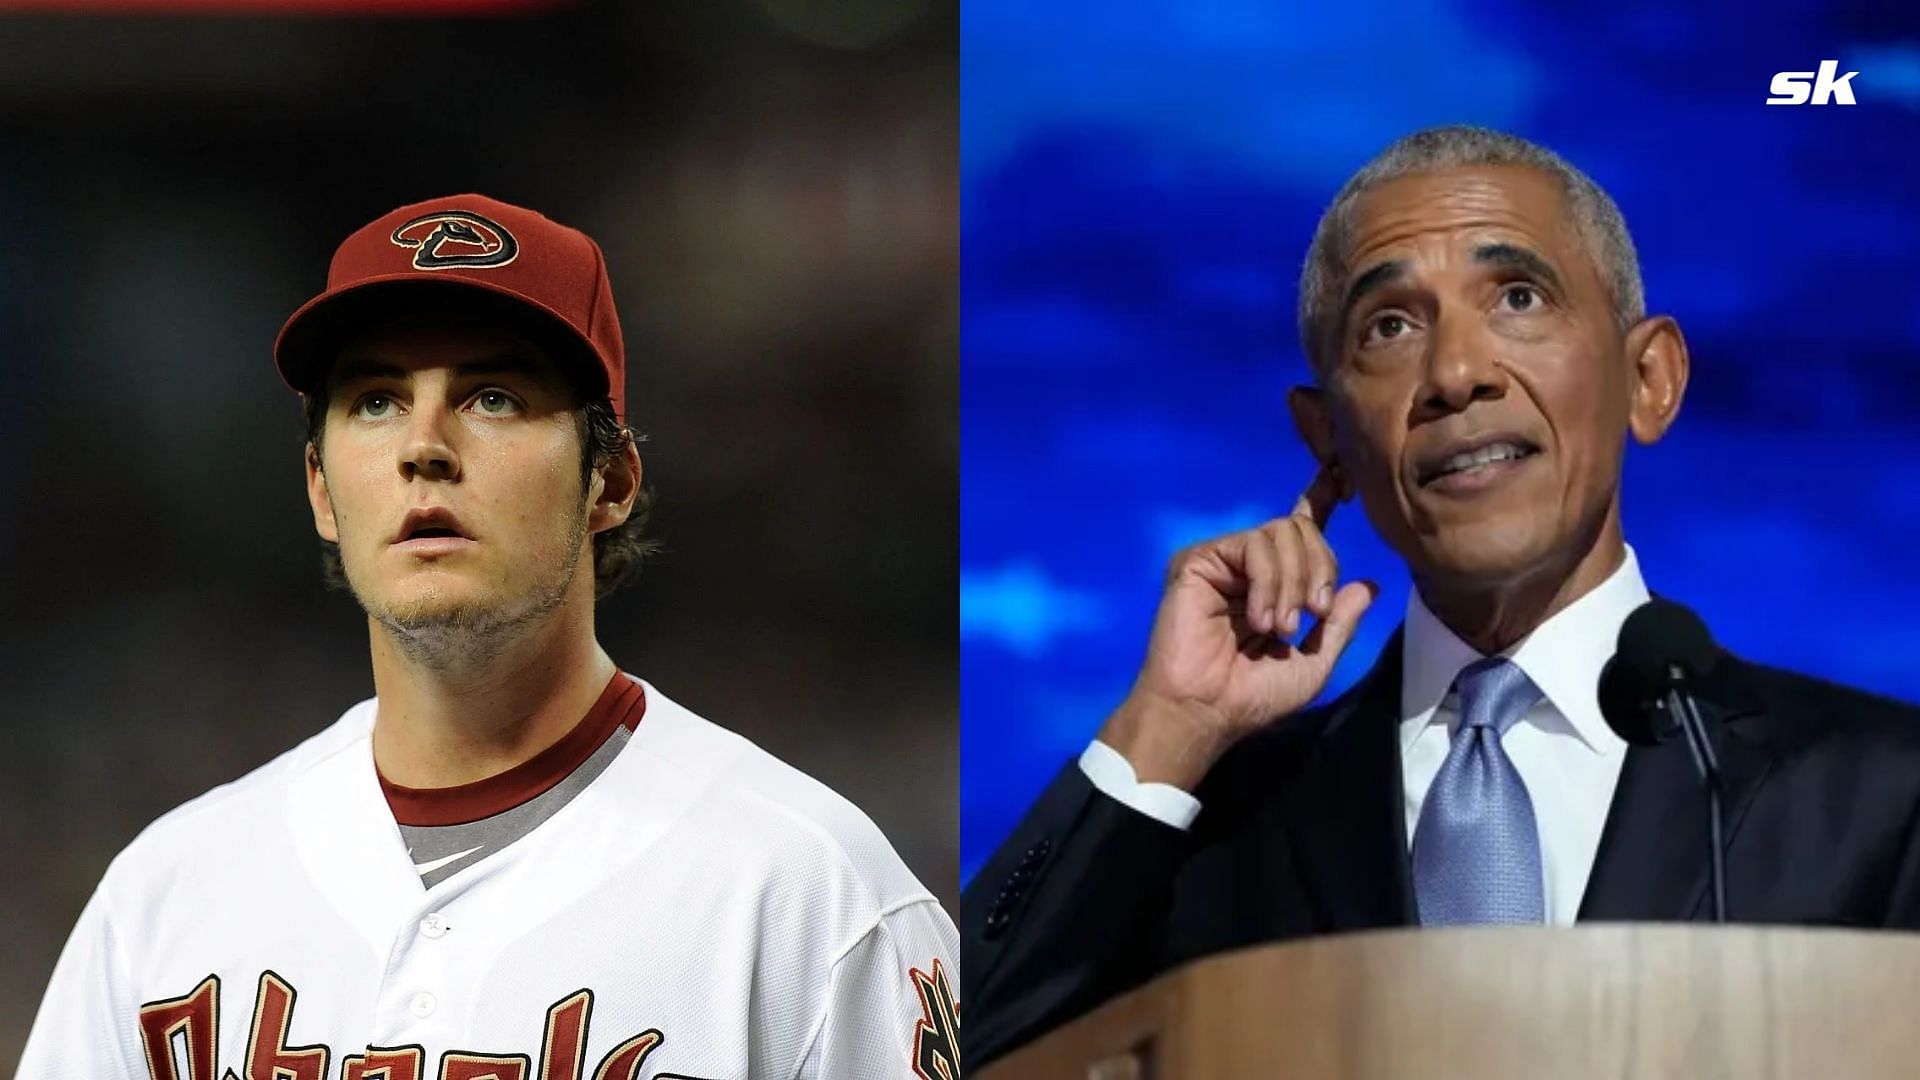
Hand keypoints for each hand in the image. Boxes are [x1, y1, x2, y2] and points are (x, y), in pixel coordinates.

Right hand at [1098, 463, 1377, 789]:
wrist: (1205, 710)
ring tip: (1280, 628)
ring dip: (1293, 582)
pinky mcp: (1199, 560)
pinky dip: (1267, 582)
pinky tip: (1259, 618)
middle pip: (1301, 529)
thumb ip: (1339, 624)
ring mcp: (1223, 560)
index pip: (1302, 530)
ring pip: (1280, 532)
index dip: (1320, 498)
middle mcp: (1250, 565)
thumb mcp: (1313, 663)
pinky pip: (1252, 545)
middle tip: (1312, 615)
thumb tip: (1368, 585)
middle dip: (1320, 569)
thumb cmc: (1253, 696)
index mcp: (1276, 585)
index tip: (1340, 476)